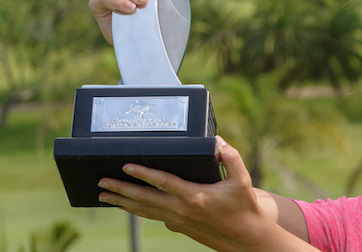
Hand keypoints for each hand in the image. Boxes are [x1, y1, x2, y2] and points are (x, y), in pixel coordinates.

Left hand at [96, 136, 312, 251]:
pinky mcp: (178, 225)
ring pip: (144, 210)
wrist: (244, 234)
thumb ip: (230, 157)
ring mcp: (178, 220)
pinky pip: (152, 216)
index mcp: (194, 197)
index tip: (126, 166)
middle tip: (102, 183)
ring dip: (122, 202)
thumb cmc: (243, 205)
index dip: (144, 174)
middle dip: (121, 190)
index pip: (163, 183)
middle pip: (145, 199)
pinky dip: (136, 210)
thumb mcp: (242, 179)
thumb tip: (217, 141)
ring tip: (104, 196)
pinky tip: (126, 205)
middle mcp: (181, 210)